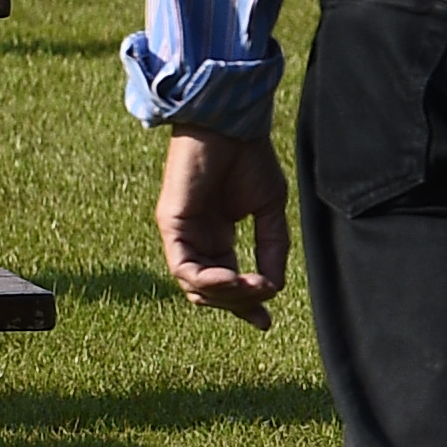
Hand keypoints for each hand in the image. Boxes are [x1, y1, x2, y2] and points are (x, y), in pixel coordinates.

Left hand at [157, 131, 289, 325]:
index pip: (227, 281)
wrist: (231, 123)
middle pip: (210, 292)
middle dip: (238, 304)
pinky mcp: (171, 224)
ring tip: (253, 288)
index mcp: (217, 234)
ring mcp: (181, 233)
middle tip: (262, 302)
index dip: (245, 305)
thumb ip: (273, 248)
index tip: (265, 323)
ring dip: (226, 295)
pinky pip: (183, 267)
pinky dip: (207, 281)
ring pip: (194, 286)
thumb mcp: (271, 209)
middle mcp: (196, 238)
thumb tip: (275, 287)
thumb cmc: (249, 157)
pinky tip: (232, 279)